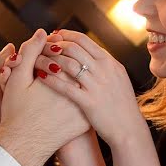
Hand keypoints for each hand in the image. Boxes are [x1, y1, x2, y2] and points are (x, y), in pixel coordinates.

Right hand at [0, 29, 89, 165]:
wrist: (23, 147)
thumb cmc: (15, 113)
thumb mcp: (17, 79)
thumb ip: (31, 52)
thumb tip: (42, 32)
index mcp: (63, 80)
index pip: (67, 54)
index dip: (54, 50)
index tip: (45, 54)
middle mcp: (78, 94)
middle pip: (78, 69)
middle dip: (66, 63)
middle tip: (50, 67)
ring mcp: (84, 110)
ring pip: (84, 85)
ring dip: (74, 79)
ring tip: (56, 84)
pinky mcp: (85, 123)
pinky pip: (86, 102)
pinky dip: (79, 96)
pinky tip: (64, 97)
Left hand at [36, 30, 145, 148]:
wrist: (129, 130)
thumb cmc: (121, 105)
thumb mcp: (118, 79)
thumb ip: (104, 65)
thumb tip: (90, 52)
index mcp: (110, 62)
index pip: (84, 40)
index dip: (65, 35)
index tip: (54, 36)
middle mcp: (104, 70)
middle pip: (73, 48)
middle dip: (54, 45)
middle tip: (42, 46)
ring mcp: (97, 86)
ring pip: (68, 64)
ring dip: (50, 59)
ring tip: (37, 59)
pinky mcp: (89, 102)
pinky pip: (65, 87)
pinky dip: (51, 80)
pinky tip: (40, 77)